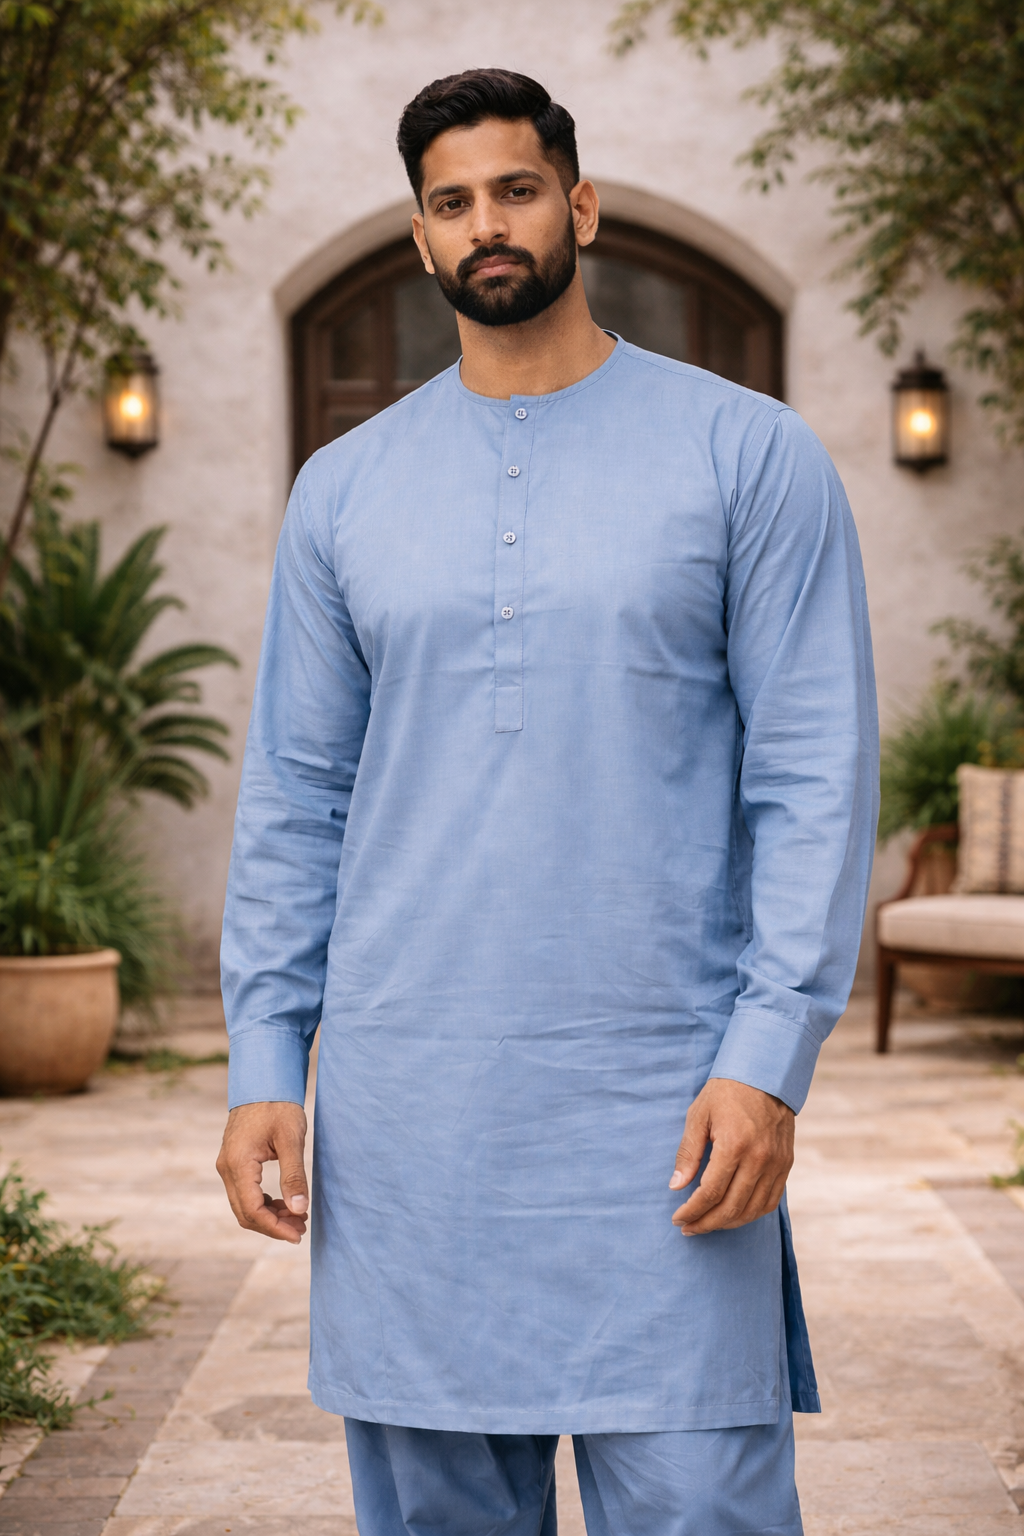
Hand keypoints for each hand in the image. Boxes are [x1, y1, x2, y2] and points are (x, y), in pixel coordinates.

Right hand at [217, 1101, 308, 1243]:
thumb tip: (298, 1209)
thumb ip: (294, 1175)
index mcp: (239, 1163)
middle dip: (273, 1226)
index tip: (297, 1234)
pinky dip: (264, 1203)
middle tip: (301, 1228)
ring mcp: (228, 1165)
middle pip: (245, 1213)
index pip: (252, 1210)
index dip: (274, 1228)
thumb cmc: (278, 1106)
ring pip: (244, 1205)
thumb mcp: (291, 1139)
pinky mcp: (234, 1162)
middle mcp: (227, 1167)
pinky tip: (285, 1202)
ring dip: (269, 1216)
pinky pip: (245, 1192)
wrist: (263, 1081)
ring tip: (297, 1217)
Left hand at [668, 1078, 793, 1235]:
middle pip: (732, 1207)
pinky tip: (734, 1214)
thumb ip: (688, 1153)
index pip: (710, 1192)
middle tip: (689, 1228)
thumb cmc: (726, 1092)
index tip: (677, 1218)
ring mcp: (776, 1163)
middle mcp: (759, 1158)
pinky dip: (751, 1214)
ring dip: (728, 1223)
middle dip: (706, 1223)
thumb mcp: (698, 1116)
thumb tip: (676, 1187)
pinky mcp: (786, 1164)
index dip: (692, 1211)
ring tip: (708, 1224)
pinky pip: (770, 1201)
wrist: (765, 1075)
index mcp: (734, 1144)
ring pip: (752, 1210)